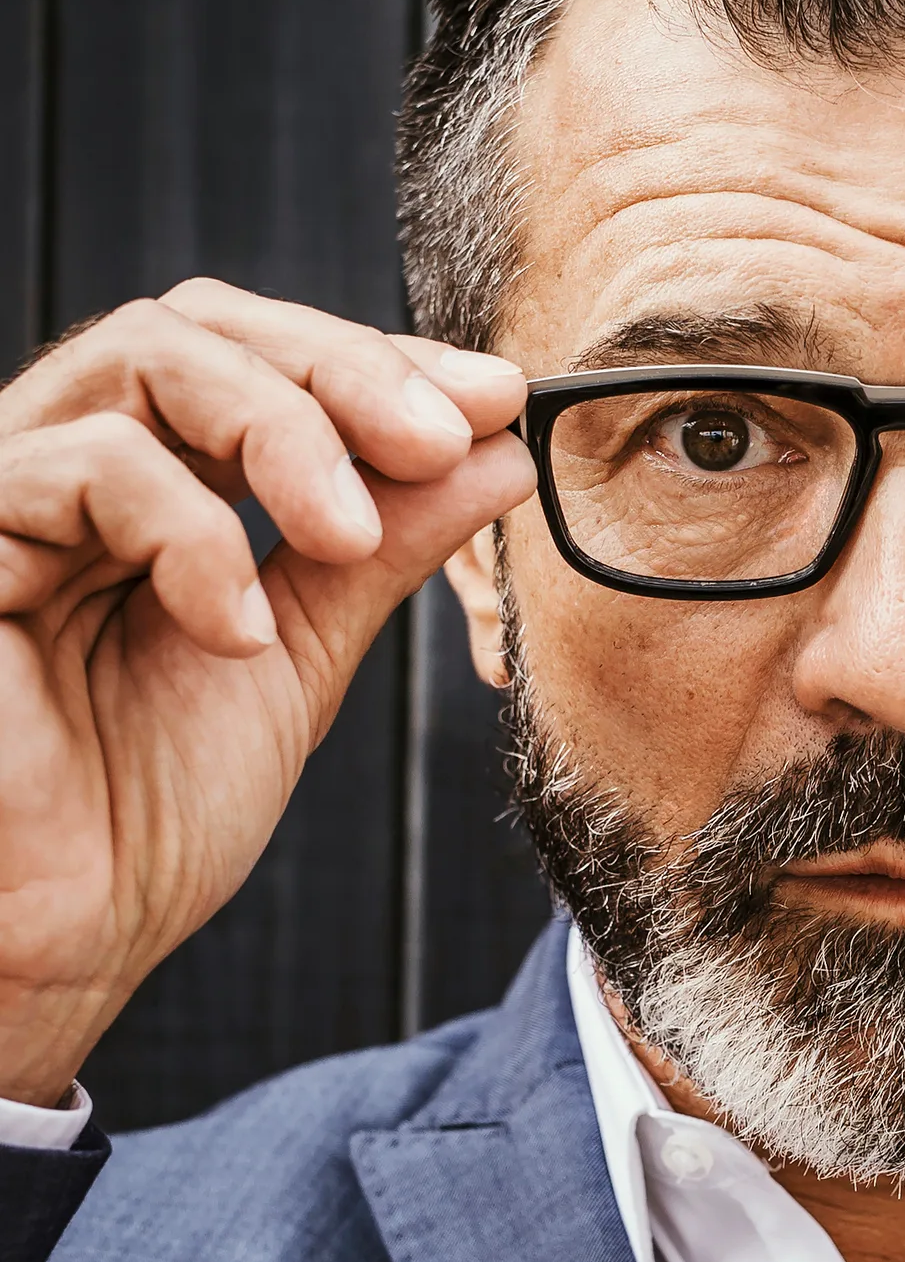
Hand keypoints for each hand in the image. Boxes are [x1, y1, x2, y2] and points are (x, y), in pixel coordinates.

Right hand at [0, 280, 531, 1105]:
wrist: (66, 935)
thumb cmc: (153, 814)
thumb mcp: (300, 657)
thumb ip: (384, 548)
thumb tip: (499, 448)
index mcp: (143, 484)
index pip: (255, 358)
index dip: (374, 363)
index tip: (492, 402)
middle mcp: (63, 462)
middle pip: (198, 326)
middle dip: (340, 372)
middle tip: (440, 440)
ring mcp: (4, 493)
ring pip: (142, 358)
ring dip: (281, 433)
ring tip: (350, 539)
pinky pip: (75, 465)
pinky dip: (189, 533)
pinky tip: (238, 631)